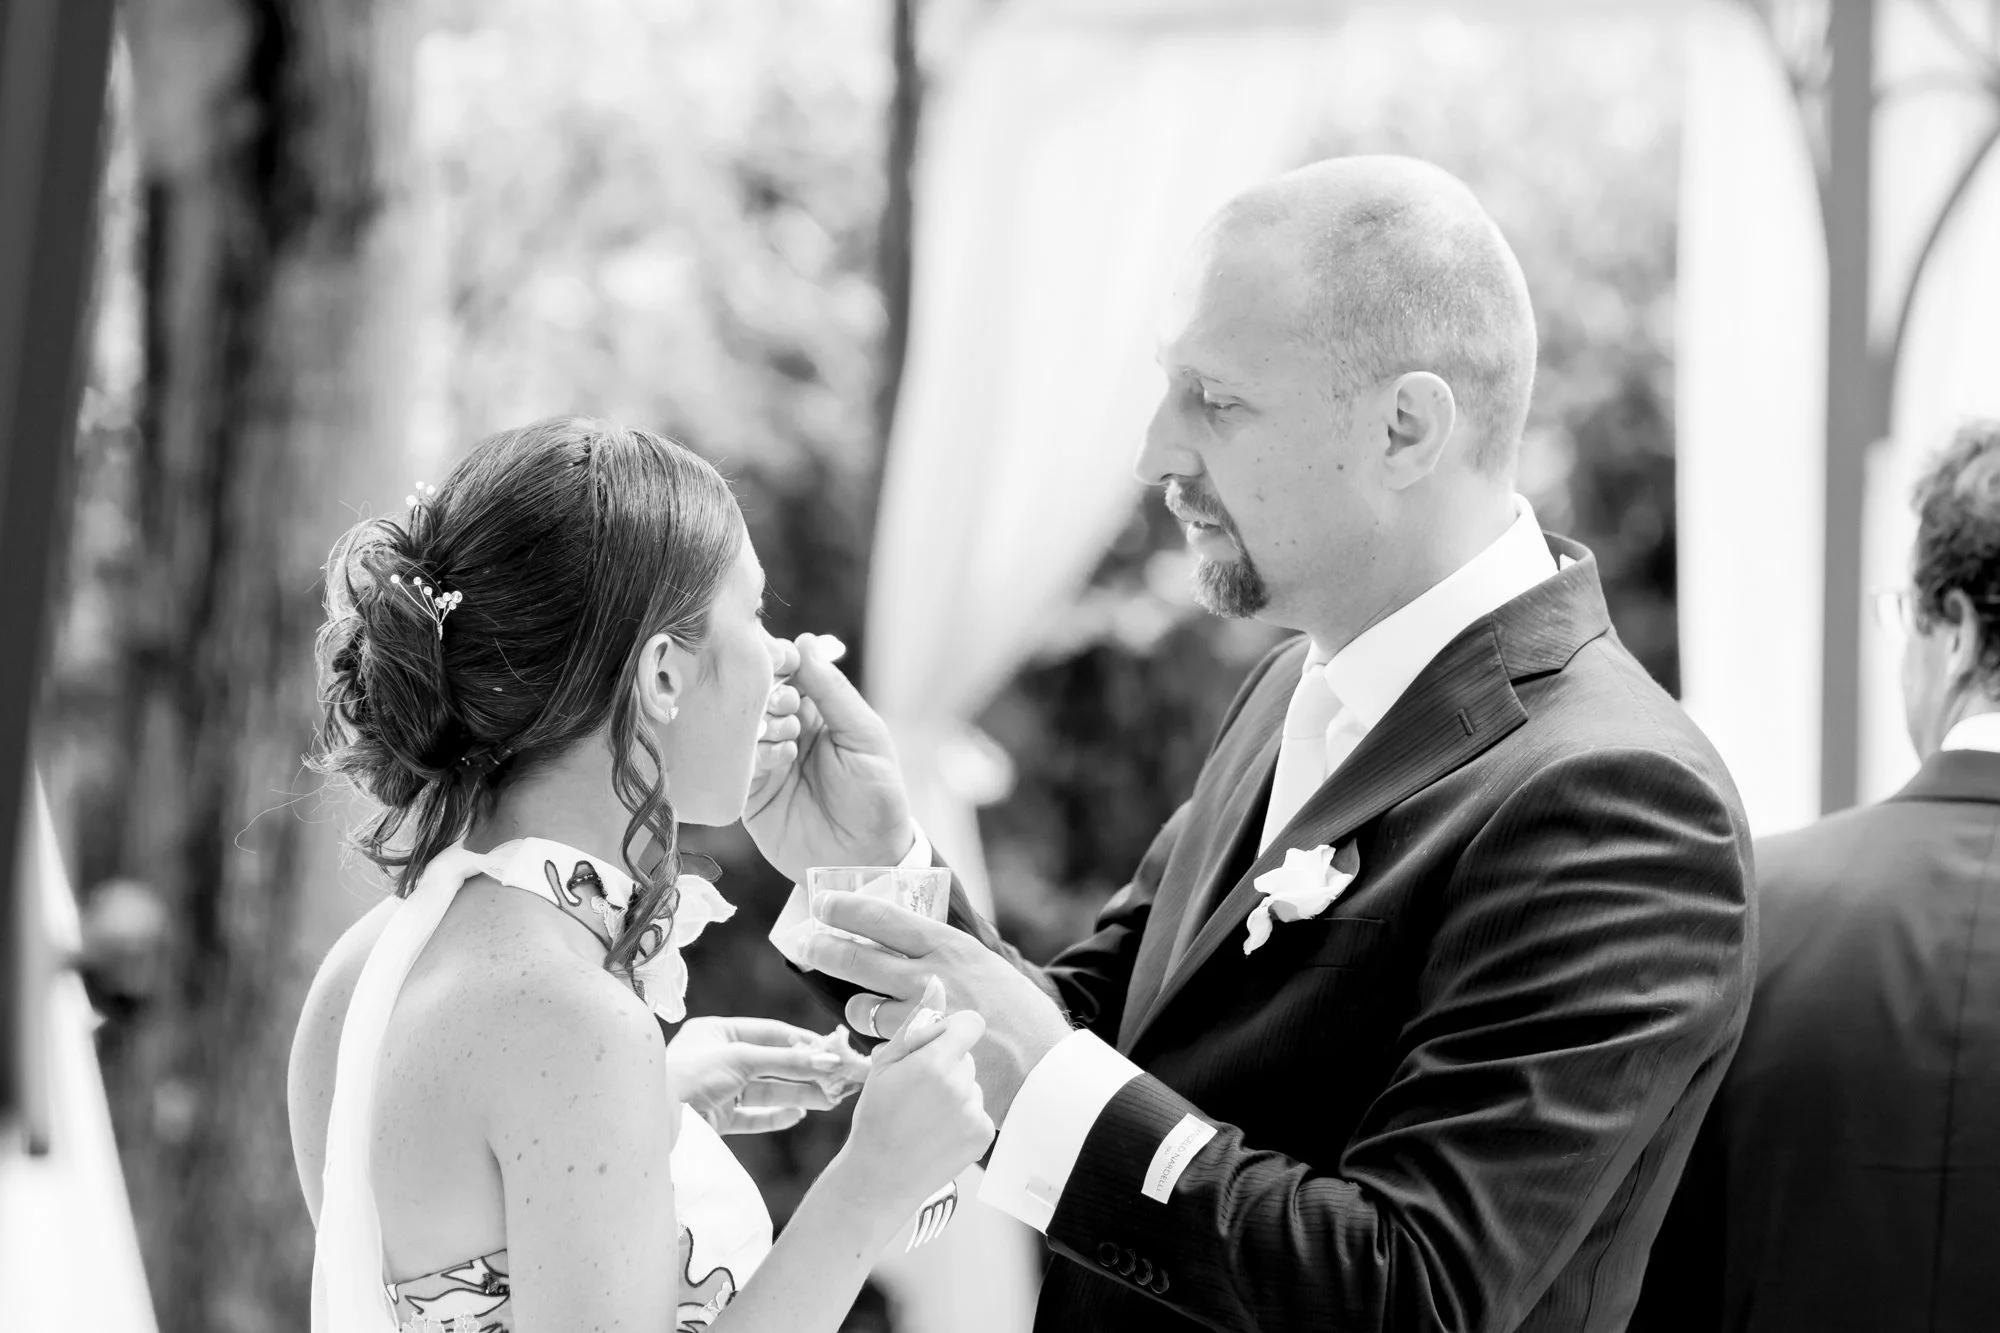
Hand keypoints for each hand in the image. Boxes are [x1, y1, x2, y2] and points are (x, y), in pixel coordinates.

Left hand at [663, 1016, 854, 1134]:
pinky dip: (776, 1116)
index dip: (802, 1041)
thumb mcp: (742, 1059)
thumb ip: (788, 1061)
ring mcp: (716, 1090)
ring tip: (830, 1099)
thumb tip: (830, 1059)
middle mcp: (716, 1058)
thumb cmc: (690, 1076)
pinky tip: (799, 1115)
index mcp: (715, 1032)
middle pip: (771, 1063)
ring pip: (766, 1091)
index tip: (832, 1050)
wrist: (655, 1122)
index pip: (769, 1032)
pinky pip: (752, 1116)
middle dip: (805, 1072)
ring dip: (798, 1094)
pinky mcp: (716, 1120)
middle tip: (839, 1078)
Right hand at [744, 632, 917, 880]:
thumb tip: (805, 642)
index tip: (782, 660)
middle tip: (788, 705)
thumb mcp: (865, 737)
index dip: (779, 660)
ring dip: (761, 722)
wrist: (867, 862)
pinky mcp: (749, 790)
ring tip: (788, 736)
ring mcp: (765, 759)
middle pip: (757, 692)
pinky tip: (779, 758)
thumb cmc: (877, 797)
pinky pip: (736, 762)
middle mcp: (786, 728)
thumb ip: (834, 692)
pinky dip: (753, 753)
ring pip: (742, 725)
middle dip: (768, 691)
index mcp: (818, 709)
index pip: (787, 669)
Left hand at [802, 894, 1074, 1126]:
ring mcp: (921, 1018)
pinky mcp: (916, 1055)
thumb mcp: (986, 968)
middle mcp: (931, 976)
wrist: (1043, 1071)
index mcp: (949, 947)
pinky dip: (881, 1046)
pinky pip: (878, 1046)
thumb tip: (905, 940)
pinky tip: (897, 1048)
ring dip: (857, 1009)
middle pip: (857, 958)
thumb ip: (944, 956)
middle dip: (824, 951)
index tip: (823, 903)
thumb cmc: (1020, 1017)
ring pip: (860, 1009)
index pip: (884, 918)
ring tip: (866, 1010)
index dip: (846, 909)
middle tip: (808, 946)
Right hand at [834, 985, 992, 1220]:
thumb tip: (936, 983)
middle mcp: (962, 1084)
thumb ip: (914, 1023)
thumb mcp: (885, 1065)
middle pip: (968, 1055)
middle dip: (948, 1064)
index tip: (935, 1045)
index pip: (970, 1024)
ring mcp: (976, 1111)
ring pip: (973, 1083)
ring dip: (956, 1091)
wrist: (881, 1175)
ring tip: (925, 1114)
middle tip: (919, 1088)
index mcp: (936, 1061)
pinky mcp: (984, 1134)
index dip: (952, 1031)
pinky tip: (938, 1131)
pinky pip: (979, 1110)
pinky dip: (963, 1118)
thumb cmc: (877, 1116)